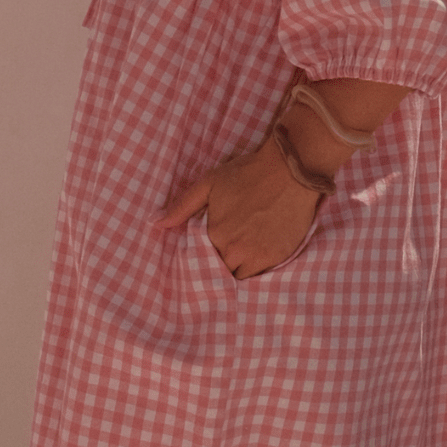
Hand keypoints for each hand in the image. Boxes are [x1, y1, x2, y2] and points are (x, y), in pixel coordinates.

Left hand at [160, 138, 319, 278]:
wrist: (290, 170)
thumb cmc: (248, 173)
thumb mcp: (209, 183)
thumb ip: (182, 206)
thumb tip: (156, 223)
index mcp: (215, 235)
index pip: (202, 261)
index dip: (205, 257)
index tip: (209, 251)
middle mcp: (235, 251)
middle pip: (222, 271)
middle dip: (222, 264)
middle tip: (227, 251)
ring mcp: (258, 256)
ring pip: (241, 276)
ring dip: (239, 268)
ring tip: (242, 253)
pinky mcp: (278, 257)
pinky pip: (261, 274)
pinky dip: (257, 267)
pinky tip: (258, 253)